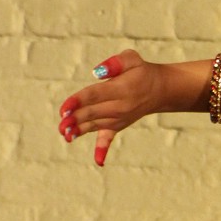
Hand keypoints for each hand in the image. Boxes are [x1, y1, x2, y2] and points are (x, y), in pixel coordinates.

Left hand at [58, 48, 165, 166]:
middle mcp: (119, 106)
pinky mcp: (118, 126)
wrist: (159, 90)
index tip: (64, 109)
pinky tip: (98, 162)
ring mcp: (119, 118)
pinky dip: (103, 150)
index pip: (95, 95)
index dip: (78, 101)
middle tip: (61, 124)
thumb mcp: (131, 58)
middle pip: (92, 112)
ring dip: (79, 130)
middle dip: (75, 118)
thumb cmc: (141, 71)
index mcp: (121, 89)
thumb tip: (97, 72)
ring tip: (65, 134)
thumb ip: (115, 62)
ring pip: (95, 125)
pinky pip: (109, 139)